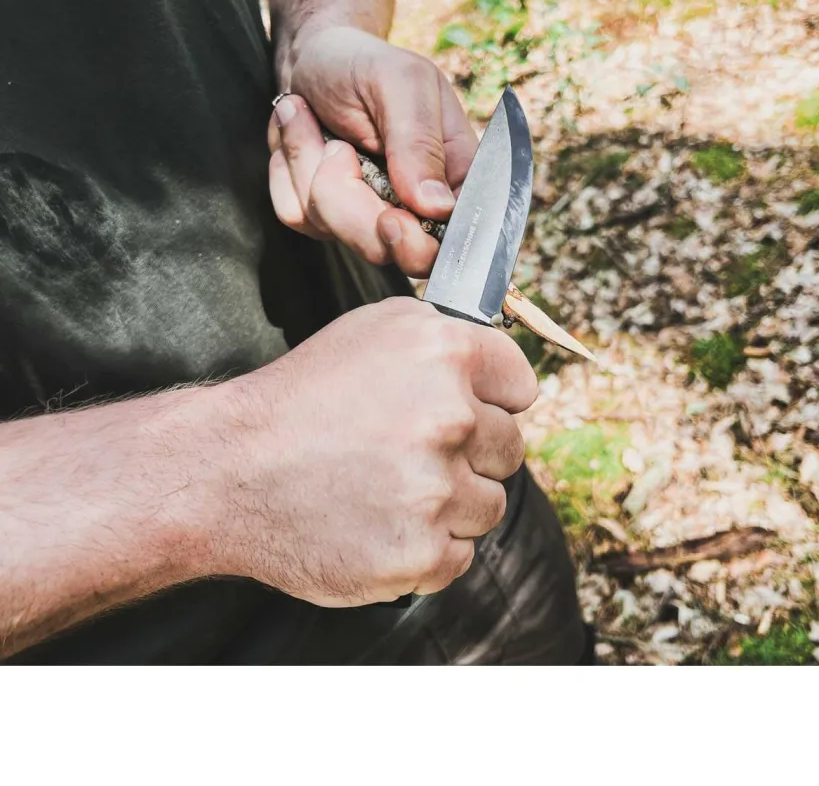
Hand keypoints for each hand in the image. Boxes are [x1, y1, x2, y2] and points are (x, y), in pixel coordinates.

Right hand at [215, 296, 537, 606]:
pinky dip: (427, 549)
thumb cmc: (302, 398)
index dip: (494, 400)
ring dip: (451, 504)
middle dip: (470, 453)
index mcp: (445, 352)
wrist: (227, 472)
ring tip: (389, 489)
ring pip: (488, 506)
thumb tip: (501, 372)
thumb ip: (448, 340)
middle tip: (410, 453)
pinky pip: (458, 556)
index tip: (469, 411)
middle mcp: (450, 417)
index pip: (521, 386)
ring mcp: (436, 490)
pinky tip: (382, 524)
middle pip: (509, 449)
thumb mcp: (374, 331)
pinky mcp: (419, 553)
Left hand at [268, 26, 478, 277]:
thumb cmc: (364, 64)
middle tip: (337, 148)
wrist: (313, 57)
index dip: (419, 243)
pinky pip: (297, 215)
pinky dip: (288, 170)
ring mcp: (368, 216)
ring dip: (310, 167)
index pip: (452, 242)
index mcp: (454, 179)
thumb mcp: (401, 84)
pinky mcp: (325, 215)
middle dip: (350, 200)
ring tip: (312, 119)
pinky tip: (300, 134)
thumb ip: (420, 143)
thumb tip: (437, 206)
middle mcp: (416, 207)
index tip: (391, 218)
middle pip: (388, 250)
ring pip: (334, 230)